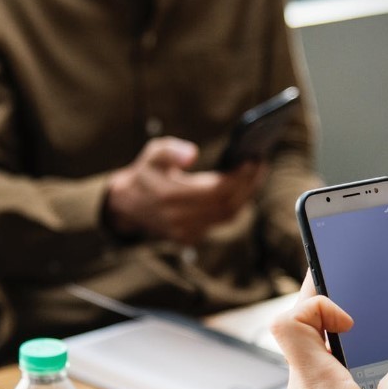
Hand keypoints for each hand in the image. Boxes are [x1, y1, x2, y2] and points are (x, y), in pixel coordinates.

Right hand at [104, 137, 262, 244]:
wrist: (127, 205)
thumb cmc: (145, 173)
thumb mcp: (152, 153)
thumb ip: (170, 150)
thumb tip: (192, 154)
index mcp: (170, 196)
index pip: (216, 190)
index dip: (238, 177)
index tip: (252, 160)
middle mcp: (179, 218)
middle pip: (227, 205)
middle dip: (247, 185)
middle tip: (260, 165)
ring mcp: (184, 232)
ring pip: (228, 216)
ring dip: (245, 196)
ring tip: (256, 175)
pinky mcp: (189, 238)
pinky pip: (220, 222)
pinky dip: (235, 205)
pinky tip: (243, 189)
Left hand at [271, 280, 387, 388]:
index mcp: (318, 385)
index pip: (289, 320)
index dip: (316, 303)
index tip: (349, 320)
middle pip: (301, 333)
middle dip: (330, 315)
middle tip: (360, 310)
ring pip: (313, 361)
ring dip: (340, 350)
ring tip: (374, 353)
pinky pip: (321, 388)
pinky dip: (343, 378)